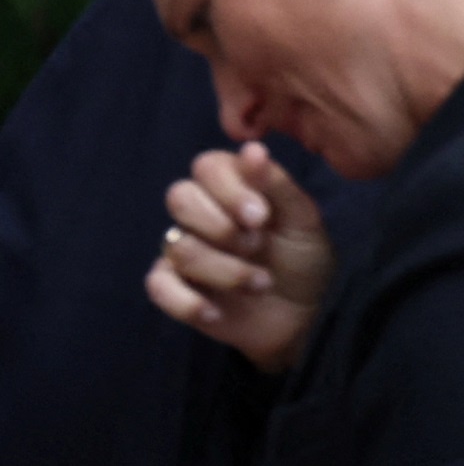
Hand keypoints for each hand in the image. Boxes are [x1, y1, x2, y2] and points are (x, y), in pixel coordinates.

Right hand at [147, 142, 335, 372]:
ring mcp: (183, 249)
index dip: (229, 189)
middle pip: (179, 197)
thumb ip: (277, 185)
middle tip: (257, 245)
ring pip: (178, 246)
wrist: (303, 316)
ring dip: (225, 270)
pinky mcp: (174, 286)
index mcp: (232, 189)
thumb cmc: (303, 259)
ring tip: (260, 284)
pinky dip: (187, 302)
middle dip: (221, 226)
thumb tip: (252, 149)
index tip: (261, 216)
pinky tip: (217, 313)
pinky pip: (157, 285)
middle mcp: (201, 214)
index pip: (208, 166)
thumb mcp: (304, 221)